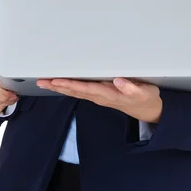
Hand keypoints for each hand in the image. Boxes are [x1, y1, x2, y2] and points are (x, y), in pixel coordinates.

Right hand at [0, 60, 18, 115]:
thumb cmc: (0, 71)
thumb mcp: (7, 67)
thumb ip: (13, 74)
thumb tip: (24, 84)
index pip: (2, 84)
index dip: (9, 93)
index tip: (15, 94)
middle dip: (9, 100)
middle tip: (14, 97)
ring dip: (4, 105)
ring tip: (8, 100)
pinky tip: (0, 106)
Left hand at [37, 77, 162, 122]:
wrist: (149, 110)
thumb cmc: (146, 98)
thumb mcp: (144, 92)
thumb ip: (131, 88)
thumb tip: (118, 81)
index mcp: (109, 94)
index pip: (85, 88)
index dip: (69, 84)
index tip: (55, 80)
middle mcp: (100, 96)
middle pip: (75, 91)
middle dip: (57, 86)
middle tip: (41, 81)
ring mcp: (99, 97)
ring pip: (75, 92)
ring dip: (60, 87)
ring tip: (45, 82)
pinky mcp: (100, 95)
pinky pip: (80, 92)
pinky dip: (69, 87)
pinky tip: (61, 85)